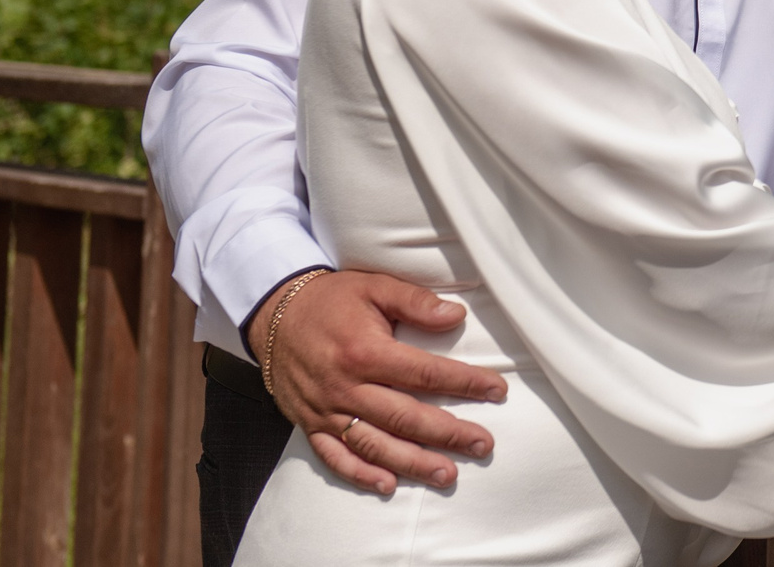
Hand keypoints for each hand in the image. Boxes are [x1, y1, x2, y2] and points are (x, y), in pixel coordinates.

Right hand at [247, 270, 508, 495]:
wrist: (275, 313)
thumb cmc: (333, 299)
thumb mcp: (375, 286)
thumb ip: (415, 301)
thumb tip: (457, 315)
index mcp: (365, 351)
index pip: (425, 373)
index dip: (464, 383)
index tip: (497, 390)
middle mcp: (345, 386)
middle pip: (405, 417)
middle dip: (448, 434)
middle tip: (483, 444)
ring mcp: (326, 410)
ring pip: (374, 445)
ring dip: (412, 463)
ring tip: (447, 474)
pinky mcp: (310, 424)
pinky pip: (335, 457)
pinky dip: (360, 475)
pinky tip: (388, 486)